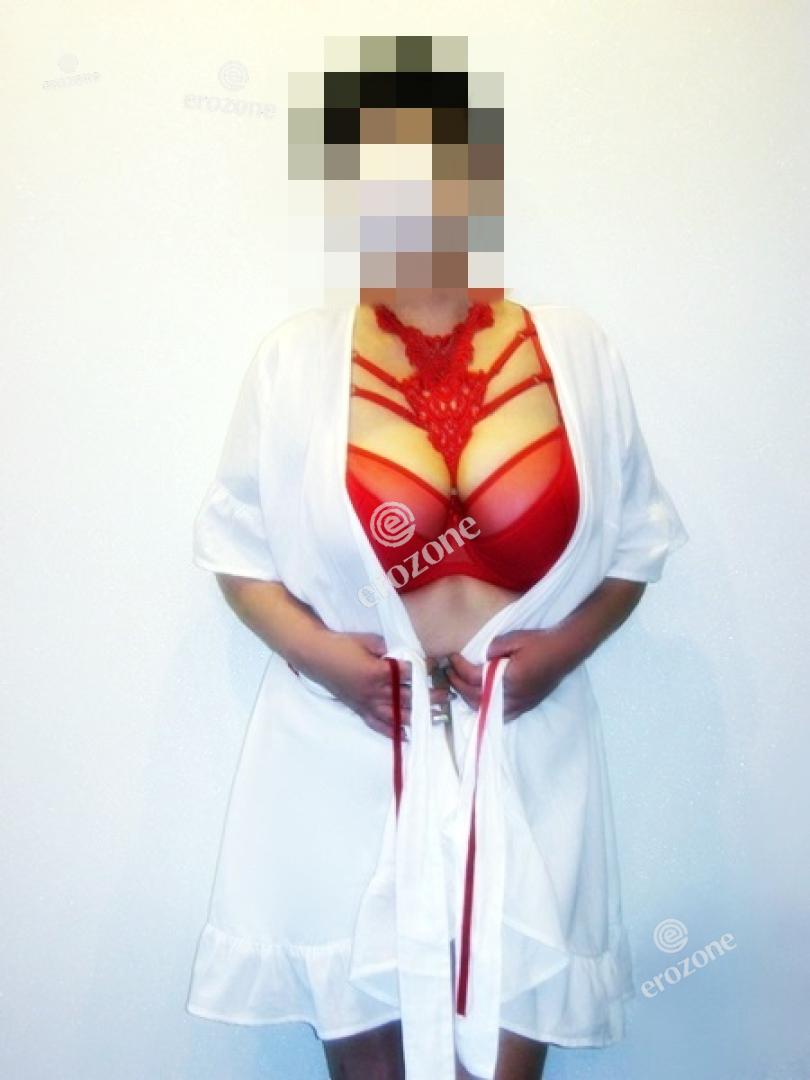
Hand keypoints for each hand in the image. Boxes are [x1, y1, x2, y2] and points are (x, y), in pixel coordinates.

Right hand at [302, 632, 450, 741]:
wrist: (314, 656)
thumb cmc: (340, 644)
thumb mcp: (368, 640)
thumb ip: (389, 648)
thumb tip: (406, 652)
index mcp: (378, 672)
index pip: (410, 673)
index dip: (427, 669)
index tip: (438, 665)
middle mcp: (374, 692)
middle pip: (409, 697)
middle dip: (431, 697)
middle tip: (447, 695)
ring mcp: (367, 704)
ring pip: (398, 715)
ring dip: (419, 716)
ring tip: (437, 716)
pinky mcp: (359, 709)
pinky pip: (378, 725)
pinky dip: (394, 731)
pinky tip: (407, 735)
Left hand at [446, 627, 576, 722]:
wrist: (565, 651)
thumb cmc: (540, 642)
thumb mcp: (513, 638)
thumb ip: (492, 648)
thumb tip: (478, 657)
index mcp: (508, 678)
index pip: (473, 677)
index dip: (458, 667)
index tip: (452, 656)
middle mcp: (512, 695)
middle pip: (474, 697)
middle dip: (457, 684)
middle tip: (449, 671)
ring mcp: (520, 704)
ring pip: (485, 709)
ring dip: (468, 698)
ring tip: (460, 684)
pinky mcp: (526, 706)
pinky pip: (501, 714)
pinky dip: (486, 709)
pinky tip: (480, 699)